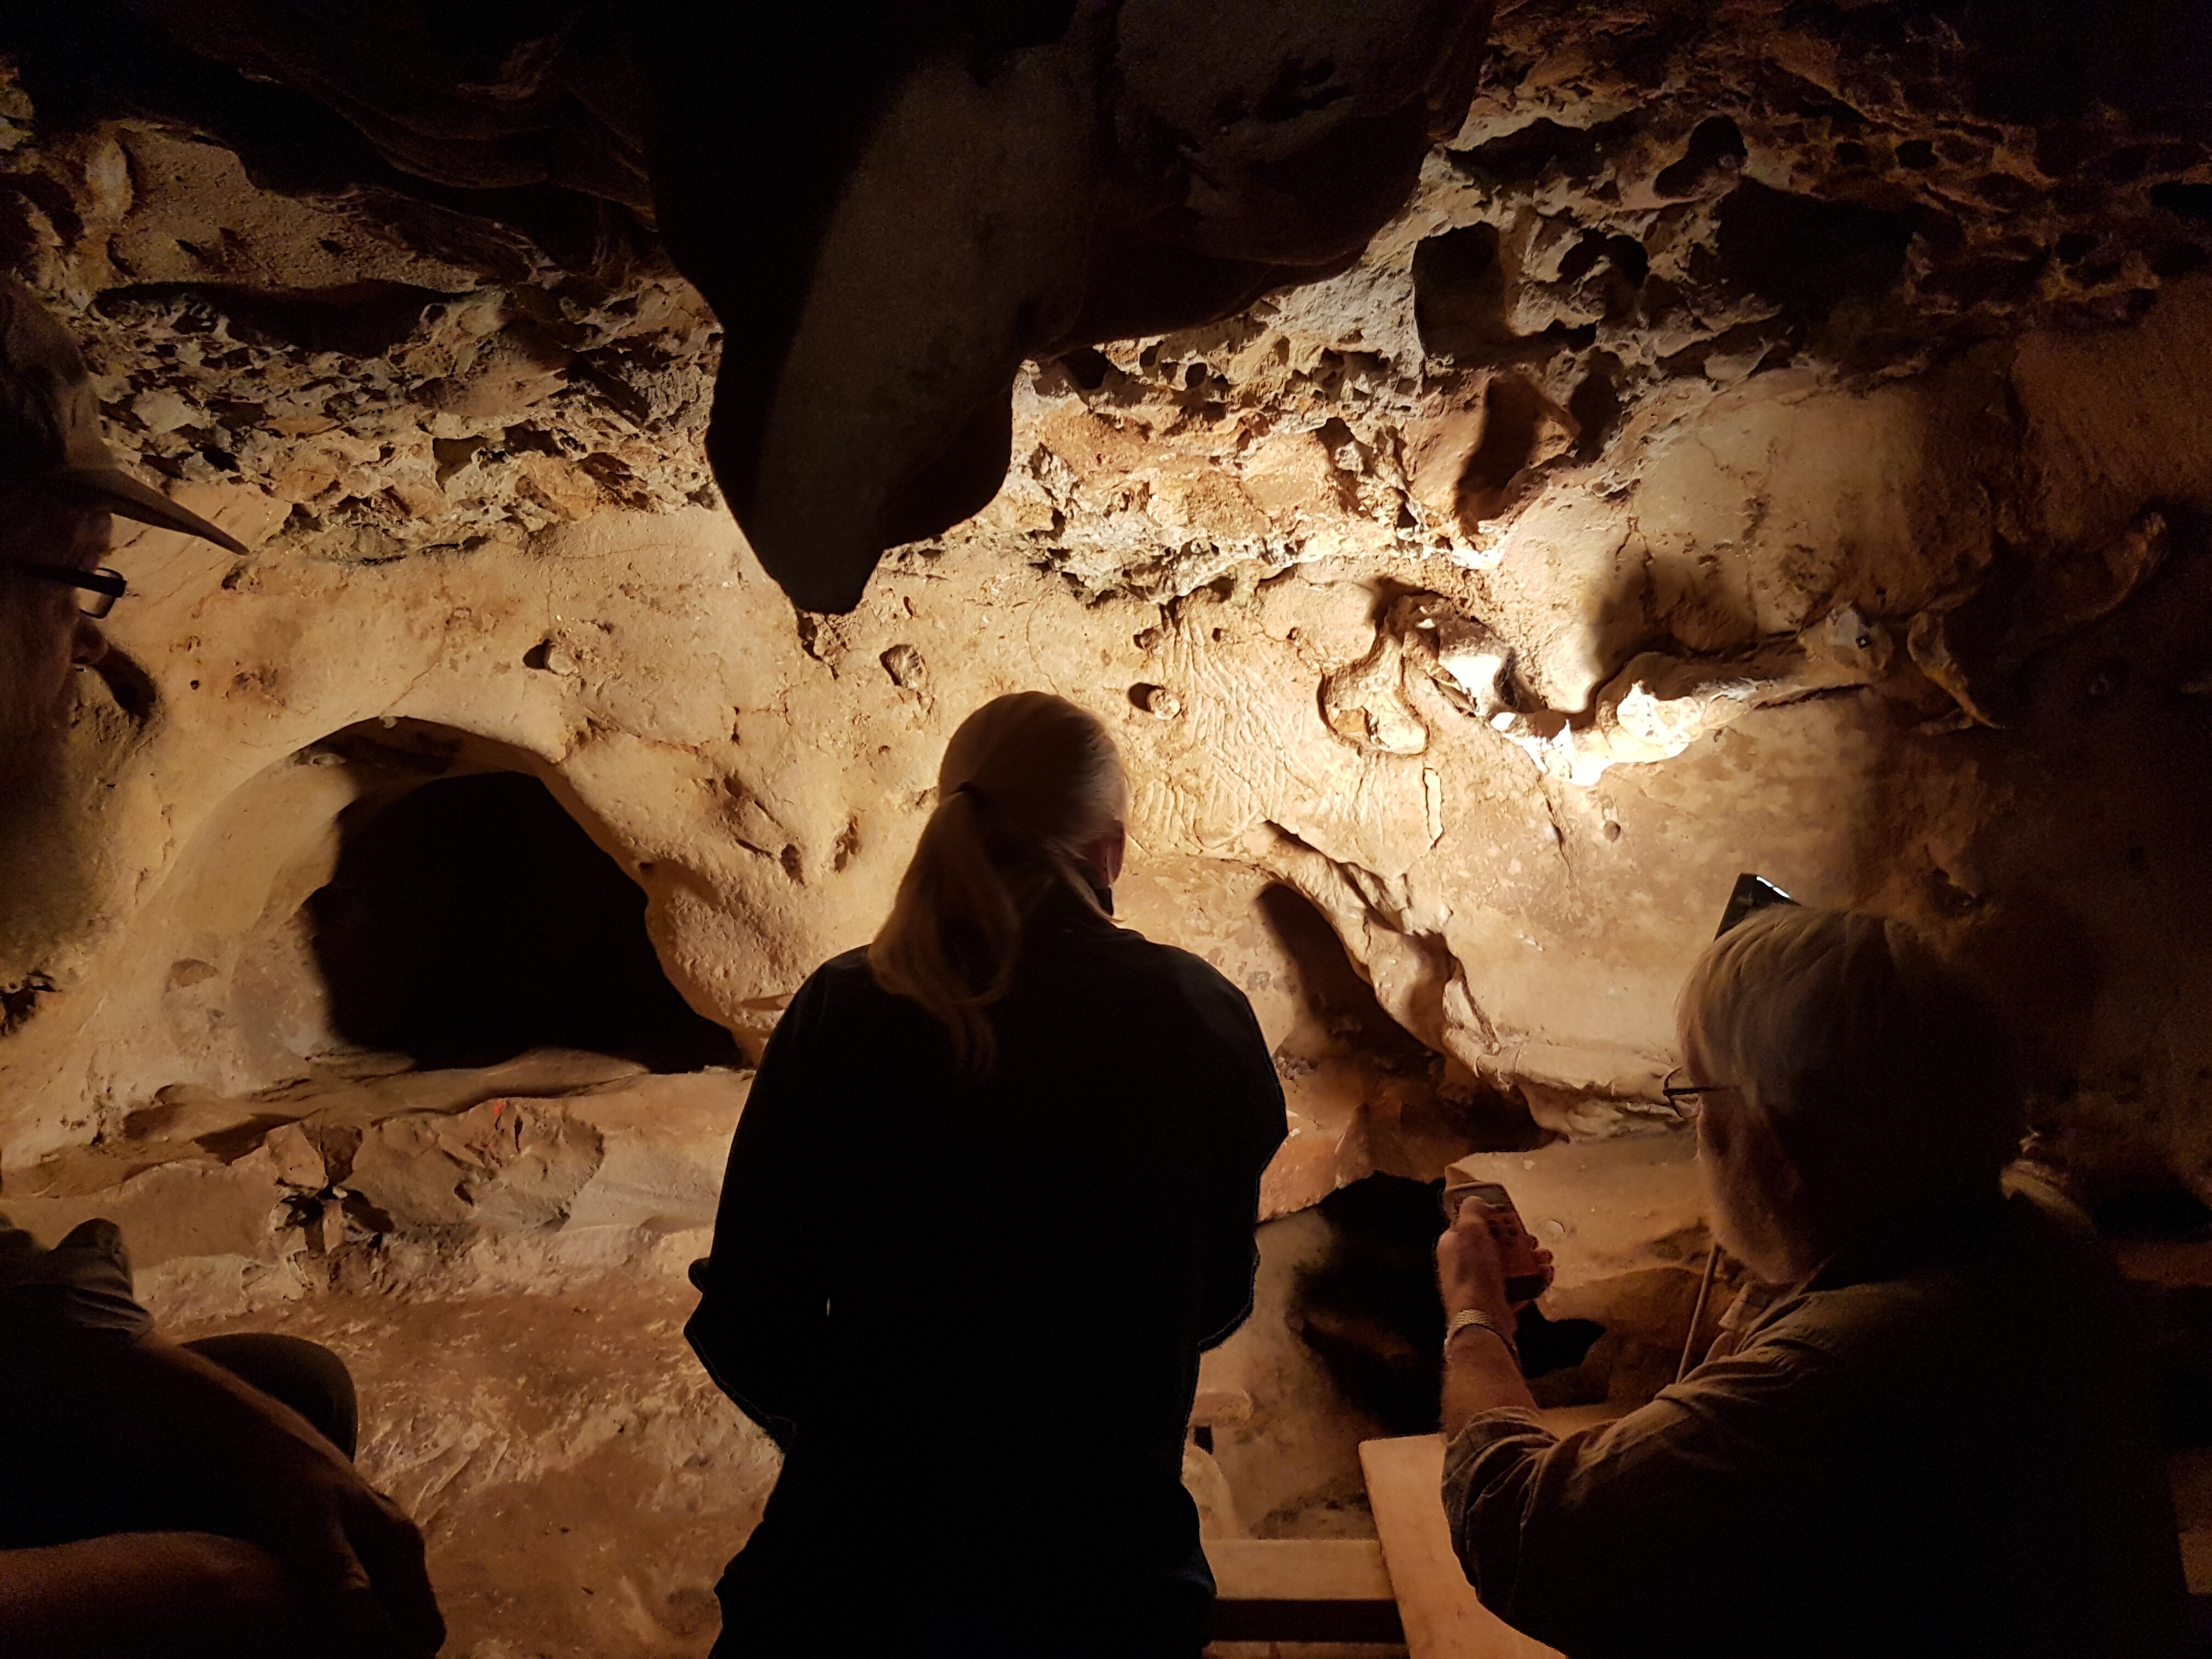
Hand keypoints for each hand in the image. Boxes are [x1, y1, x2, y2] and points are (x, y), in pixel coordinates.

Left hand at [224, 1415, 443, 1657]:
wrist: (251, 1433)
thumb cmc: (282, 1485)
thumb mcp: (315, 1541)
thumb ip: (352, 1592)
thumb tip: (395, 1646)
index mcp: (402, 1544)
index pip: (424, 1631)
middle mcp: (398, 1541)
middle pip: (406, 1621)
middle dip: (382, 1648)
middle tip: (328, 1655)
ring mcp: (373, 1537)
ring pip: (382, 1609)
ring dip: (361, 1635)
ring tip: (314, 1646)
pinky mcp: (345, 1538)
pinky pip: (360, 1595)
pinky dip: (341, 1618)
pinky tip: (303, 1624)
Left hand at [1435, 1199, 1552, 1321]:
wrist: (1482, 1318)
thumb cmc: (1473, 1274)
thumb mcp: (1470, 1231)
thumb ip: (1472, 1211)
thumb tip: (1476, 1200)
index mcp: (1453, 1245)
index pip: (1472, 1226)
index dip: (1492, 1219)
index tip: (1510, 1218)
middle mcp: (1465, 1265)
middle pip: (1495, 1245)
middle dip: (1517, 1240)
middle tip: (1532, 1239)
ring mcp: (1481, 1285)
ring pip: (1510, 1265)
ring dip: (1530, 1259)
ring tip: (1545, 1257)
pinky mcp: (1498, 1301)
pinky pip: (1519, 1286)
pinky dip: (1534, 1280)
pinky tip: (1545, 1275)